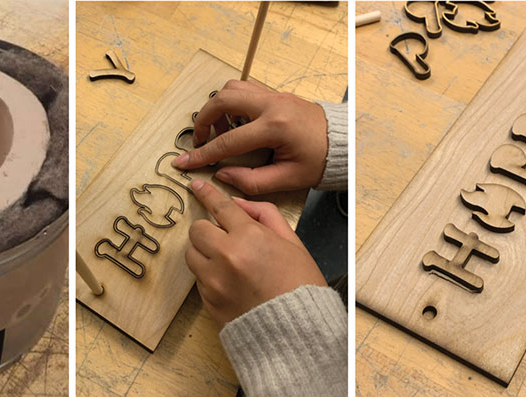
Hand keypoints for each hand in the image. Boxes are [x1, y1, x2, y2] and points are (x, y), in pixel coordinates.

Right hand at [172, 80, 328, 194]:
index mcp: (275, 127)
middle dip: (203, 120)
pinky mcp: (275, 93)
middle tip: (200, 141)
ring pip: (232, 87)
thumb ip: (251, 180)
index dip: (202, 154)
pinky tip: (235, 123)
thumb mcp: (287, 179)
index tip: (184, 162)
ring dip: (217, 107)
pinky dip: (232, 102)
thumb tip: (223, 174)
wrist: (341, 143)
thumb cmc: (318, 161)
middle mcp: (272, 104)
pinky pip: (244, 89)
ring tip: (220, 132)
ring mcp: (273, 94)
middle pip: (223, 99)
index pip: (228, 141)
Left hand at [185, 179, 326, 328]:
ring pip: (192, 254)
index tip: (196, 187)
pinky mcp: (207, 301)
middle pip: (197, 230)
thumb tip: (237, 204)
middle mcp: (226, 257)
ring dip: (204, 252)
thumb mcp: (291, 242)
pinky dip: (209, 275)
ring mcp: (213, 281)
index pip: (220, 207)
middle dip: (207, 229)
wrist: (296, 331)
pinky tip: (230, 281)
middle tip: (222, 237)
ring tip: (226, 261)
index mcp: (249, 237)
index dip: (207, 194)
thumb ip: (264, 215)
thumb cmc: (299, 285)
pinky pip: (198, 279)